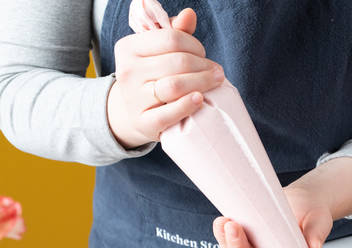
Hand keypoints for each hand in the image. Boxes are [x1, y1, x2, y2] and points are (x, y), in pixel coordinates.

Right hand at [106, 8, 224, 149]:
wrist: (132, 114)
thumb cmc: (152, 78)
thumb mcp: (158, 53)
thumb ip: (175, 34)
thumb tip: (189, 14)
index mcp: (129, 48)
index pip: (171, 39)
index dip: (195, 45)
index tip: (203, 54)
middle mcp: (128, 71)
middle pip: (177, 62)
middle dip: (204, 66)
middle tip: (217, 72)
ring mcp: (134, 98)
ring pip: (174, 85)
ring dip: (202, 83)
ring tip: (215, 82)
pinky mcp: (144, 121)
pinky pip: (169, 113)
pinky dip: (188, 105)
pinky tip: (200, 99)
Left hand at [212, 186, 333, 247]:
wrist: (305, 200)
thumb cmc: (314, 216)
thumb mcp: (319, 224)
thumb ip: (316, 236)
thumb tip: (315, 247)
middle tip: (234, 228)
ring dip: (226, 241)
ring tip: (224, 222)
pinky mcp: (245, 238)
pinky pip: (229, 240)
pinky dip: (222, 232)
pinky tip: (221, 221)